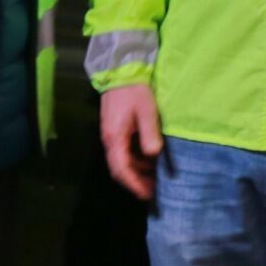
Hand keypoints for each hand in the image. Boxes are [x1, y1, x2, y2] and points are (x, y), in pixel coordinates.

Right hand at [99, 84, 163, 199]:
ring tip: (155, 178)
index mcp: (115, 138)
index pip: (121, 169)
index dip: (134, 184)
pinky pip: (124, 152)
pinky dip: (136, 160)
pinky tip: (150, 160)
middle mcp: (109, 140)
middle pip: (119, 169)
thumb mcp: (147, 111)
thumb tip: (153, 154)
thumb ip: (150, 133)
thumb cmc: (135, 91)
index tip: (146, 194)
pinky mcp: (116, 130)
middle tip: (154, 191)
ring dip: (137, 171)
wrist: (121, 71)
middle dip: (135, 182)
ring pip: (122, 161)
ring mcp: (111, 135)